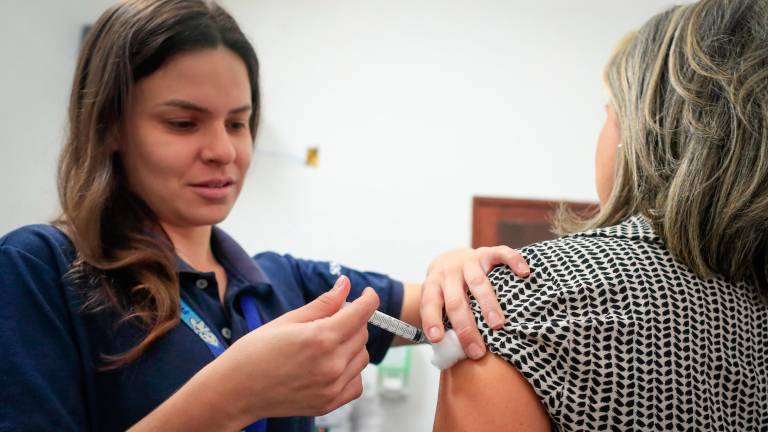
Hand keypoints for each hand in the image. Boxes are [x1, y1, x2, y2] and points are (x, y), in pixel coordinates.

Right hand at [216, 275, 378, 424]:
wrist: (234, 391)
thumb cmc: (254, 353)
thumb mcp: (287, 320)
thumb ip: (323, 304)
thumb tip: (345, 285)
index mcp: (320, 338)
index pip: (361, 313)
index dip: (368, 299)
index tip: (368, 294)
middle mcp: (331, 363)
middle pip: (362, 333)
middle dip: (352, 321)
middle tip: (329, 320)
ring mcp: (332, 386)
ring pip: (362, 357)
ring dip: (351, 345)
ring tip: (325, 344)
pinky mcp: (329, 403)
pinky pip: (356, 382)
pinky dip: (350, 371)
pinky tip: (330, 365)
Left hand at [420, 246, 529, 359]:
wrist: (449, 259)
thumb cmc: (446, 291)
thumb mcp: (438, 302)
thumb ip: (443, 321)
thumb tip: (450, 355)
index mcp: (433, 285)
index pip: (430, 304)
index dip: (432, 320)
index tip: (437, 339)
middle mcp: (449, 272)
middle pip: (456, 301)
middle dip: (466, 327)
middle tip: (477, 351)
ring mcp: (469, 261)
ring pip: (478, 283)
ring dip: (488, 305)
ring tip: (497, 325)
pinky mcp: (487, 253)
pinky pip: (501, 254)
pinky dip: (513, 261)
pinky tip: (524, 272)